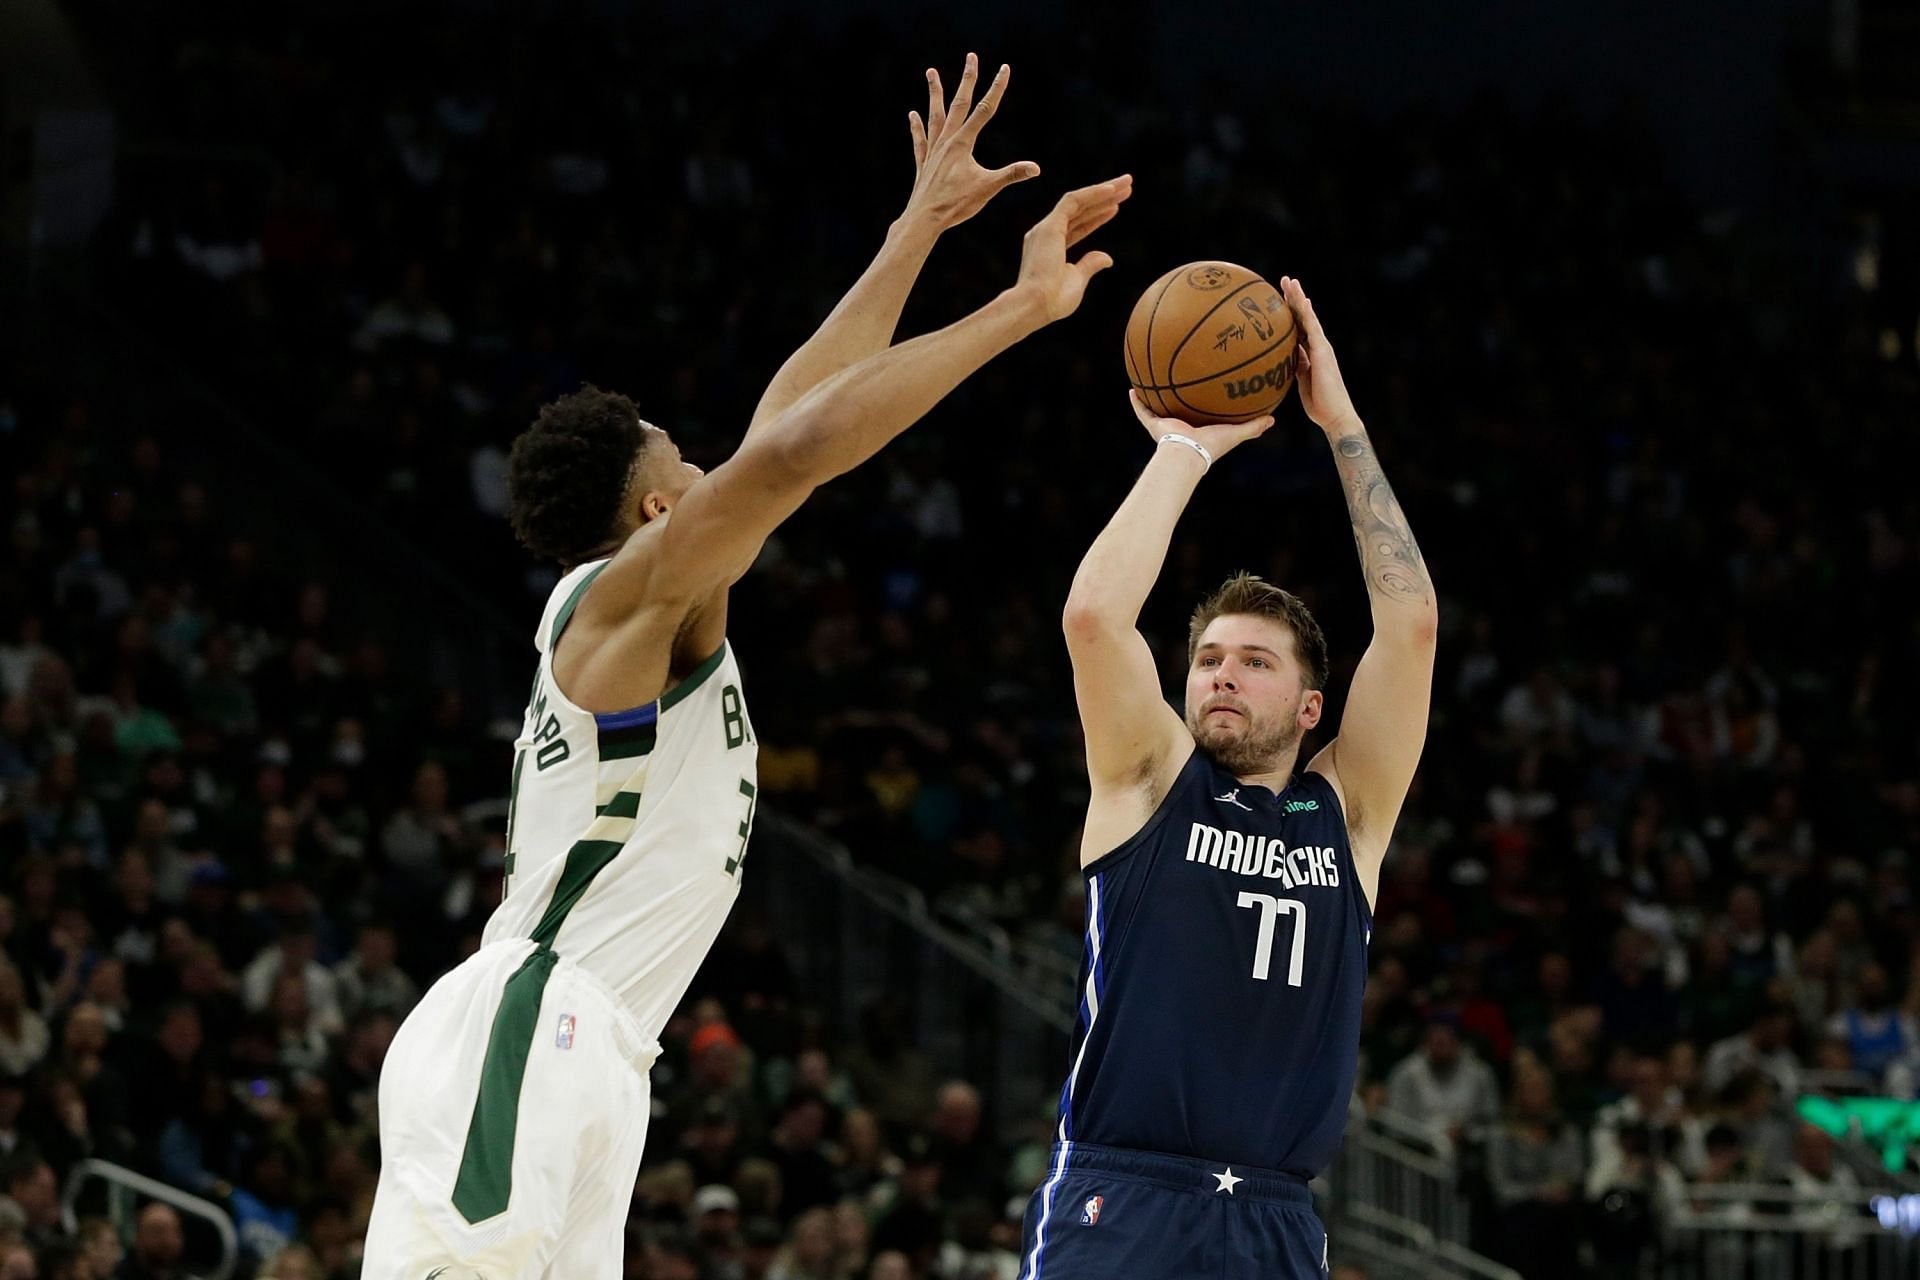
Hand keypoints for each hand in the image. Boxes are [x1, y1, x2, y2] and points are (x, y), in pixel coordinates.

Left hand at [903, 54, 1038, 231]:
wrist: (924, 219)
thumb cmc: (956, 204)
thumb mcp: (988, 188)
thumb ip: (1012, 175)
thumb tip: (1036, 168)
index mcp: (963, 143)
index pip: (985, 109)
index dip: (997, 88)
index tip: (1005, 68)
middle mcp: (947, 141)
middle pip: (959, 103)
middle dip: (967, 79)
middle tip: (971, 56)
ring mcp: (933, 151)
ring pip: (935, 115)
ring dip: (935, 93)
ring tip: (931, 72)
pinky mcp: (924, 163)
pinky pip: (920, 139)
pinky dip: (917, 126)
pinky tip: (912, 114)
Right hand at [1014, 176, 1131, 321]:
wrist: (1036, 305)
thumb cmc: (1054, 300)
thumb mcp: (1077, 280)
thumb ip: (1090, 265)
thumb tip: (1107, 258)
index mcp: (1050, 248)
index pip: (1078, 226)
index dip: (1097, 216)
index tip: (1116, 208)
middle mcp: (1045, 234)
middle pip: (1080, 210)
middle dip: (1104, 198)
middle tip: (1127, 187)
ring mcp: (1046, 228)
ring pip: (1078, 201)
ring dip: (1103, 190)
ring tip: (1126, 182)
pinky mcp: (1050, 225)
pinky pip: (1073, 201)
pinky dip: (1093, 194)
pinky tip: (1112, 190)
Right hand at [1129, 390, 1272, 463]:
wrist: (1188, 452)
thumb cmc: (1211, 445)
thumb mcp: (1235, 433)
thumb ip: (1253, 427)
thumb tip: (1272, 419)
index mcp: (1198, 429)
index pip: (1200, 417)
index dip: (1201, 408)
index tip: (1203, 395)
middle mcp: (1181, 427)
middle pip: (1177, 411)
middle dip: (1176, 400)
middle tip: (1177, 383)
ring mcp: (1166, 425)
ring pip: (1157, 409)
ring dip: (1154, 397)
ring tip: (1150, 380)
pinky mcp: (1154, 424)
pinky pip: (1142, 411)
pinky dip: (1136, 402)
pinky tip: (1132, 388)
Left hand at [1281, 276, 1359, 432]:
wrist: (1334, 415)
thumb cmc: (1318, 403)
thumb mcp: (1301, 381)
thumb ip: (1295, 367)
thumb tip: (1281, 360)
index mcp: (1311, 353)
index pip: (1298, 327)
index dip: (1290, 311)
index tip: (1280, 297)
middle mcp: (1317, 346)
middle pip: (1303, 317)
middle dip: (1294, 298)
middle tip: (1284, 280)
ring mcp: (1321, 347)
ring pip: (1309, 317)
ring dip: (1299, 298)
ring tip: (1291, 282)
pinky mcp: (1323, 352)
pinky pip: (1314, 329)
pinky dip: (1308, 314)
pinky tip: (1302, 300)